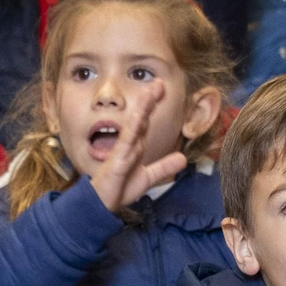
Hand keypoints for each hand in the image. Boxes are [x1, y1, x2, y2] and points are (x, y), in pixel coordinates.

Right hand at [88, 82, 188, 212]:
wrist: (102, 203)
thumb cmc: (119, 188)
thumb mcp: (148, 178)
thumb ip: (163, 167)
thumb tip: (183, 159)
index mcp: (136, 145)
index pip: (146, 121)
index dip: (154, 104)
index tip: (162, 87)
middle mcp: (129, 144)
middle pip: (141, 117)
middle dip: (150, 100)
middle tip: (159, 82)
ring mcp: (123, 150)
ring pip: (134, 125)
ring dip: (143, 108)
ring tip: (151, 92)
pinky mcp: (118, 160)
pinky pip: (126, 142)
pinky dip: (132, 129)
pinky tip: (137, 116)